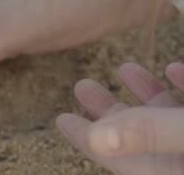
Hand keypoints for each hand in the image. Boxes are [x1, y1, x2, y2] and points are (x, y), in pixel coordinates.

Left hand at [57, 62, 183, 174]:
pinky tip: (172, 68)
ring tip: (125, 68)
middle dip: (109, 110)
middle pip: (140, 136)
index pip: (118, 158)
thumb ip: (150, 133)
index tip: (62, 119)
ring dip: (147, 93)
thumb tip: (96, 137)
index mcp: (174, 169)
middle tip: (82, 86)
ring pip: (170, 119)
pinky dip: (183, 86)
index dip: (86, 138)